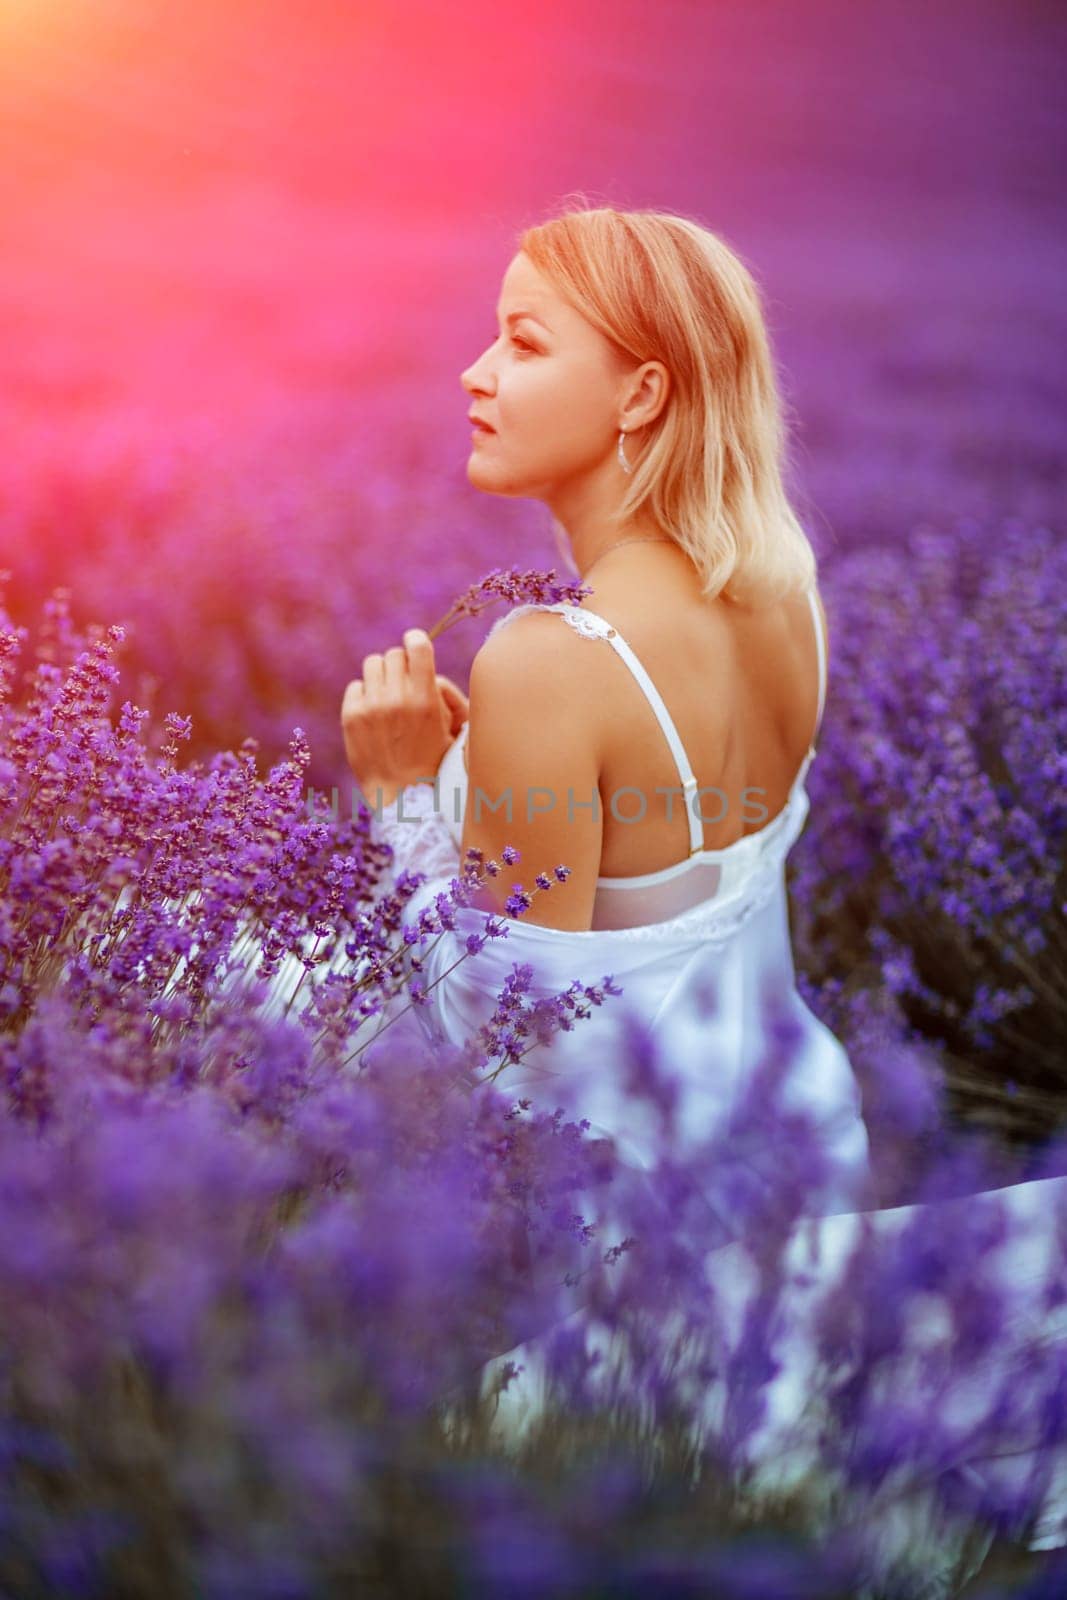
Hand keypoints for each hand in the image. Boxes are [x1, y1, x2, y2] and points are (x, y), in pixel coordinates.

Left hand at [341, 629, 467, 805]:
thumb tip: (421, 663)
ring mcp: (371, 707)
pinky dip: (364, 695)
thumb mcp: (451, 728)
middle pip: (395, 654)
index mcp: (426, 700)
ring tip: (388, 695)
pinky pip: (356, 685)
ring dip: (382, 676)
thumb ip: (440, 692)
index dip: (417, 639)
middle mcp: (397, 699)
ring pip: (373, 663)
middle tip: (405, 682)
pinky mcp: (351, 716)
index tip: (415, 642)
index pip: (418, 646)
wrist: (402, 797)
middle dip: (401, 665)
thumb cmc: (433, 762)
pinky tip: (373, 714)